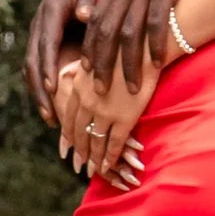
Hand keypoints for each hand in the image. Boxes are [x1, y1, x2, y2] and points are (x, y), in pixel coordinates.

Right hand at [27, 0, 98, 119]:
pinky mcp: (43, 40)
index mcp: (51, 10)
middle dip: (39, 89)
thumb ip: (89, 0)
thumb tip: (85, 16)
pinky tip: (52, 107)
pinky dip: (42, 87)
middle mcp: (40, 23)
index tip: (52, 88)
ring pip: (31, 67)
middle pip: (33, 60)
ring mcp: (39, 33)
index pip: (46, 42)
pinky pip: (38, 67)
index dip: (47, 66)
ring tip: (50, 119)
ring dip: (39, 94)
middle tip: (49, 114)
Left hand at [53, 51, 158, 189]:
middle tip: (79, 162)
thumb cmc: (124, 47)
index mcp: (78, 86)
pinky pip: (113, 143)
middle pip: (78, 132)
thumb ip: (80, 69)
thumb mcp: (93, 56)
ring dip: (93, 157)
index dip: (68, 134)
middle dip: (79, 150)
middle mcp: (87, 101)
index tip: (68, 145)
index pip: (67, 117)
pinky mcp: (124, 118)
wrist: (146, 47)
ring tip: (93, 168)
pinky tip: (108, 165)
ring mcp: (104, 111)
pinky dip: (110, 157)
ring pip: (94, 141)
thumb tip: (68, 73)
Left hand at [81, 0, 206, 91]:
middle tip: (100, 93)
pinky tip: (156, 65)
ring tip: (130, 90)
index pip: (95, 23)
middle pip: (105, 31)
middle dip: (101, 64)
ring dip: (128, 64)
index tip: (85, 74)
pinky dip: (155, 45)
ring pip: (129, 32)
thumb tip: (117, 24)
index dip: (89, 50)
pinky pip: (157, 21)